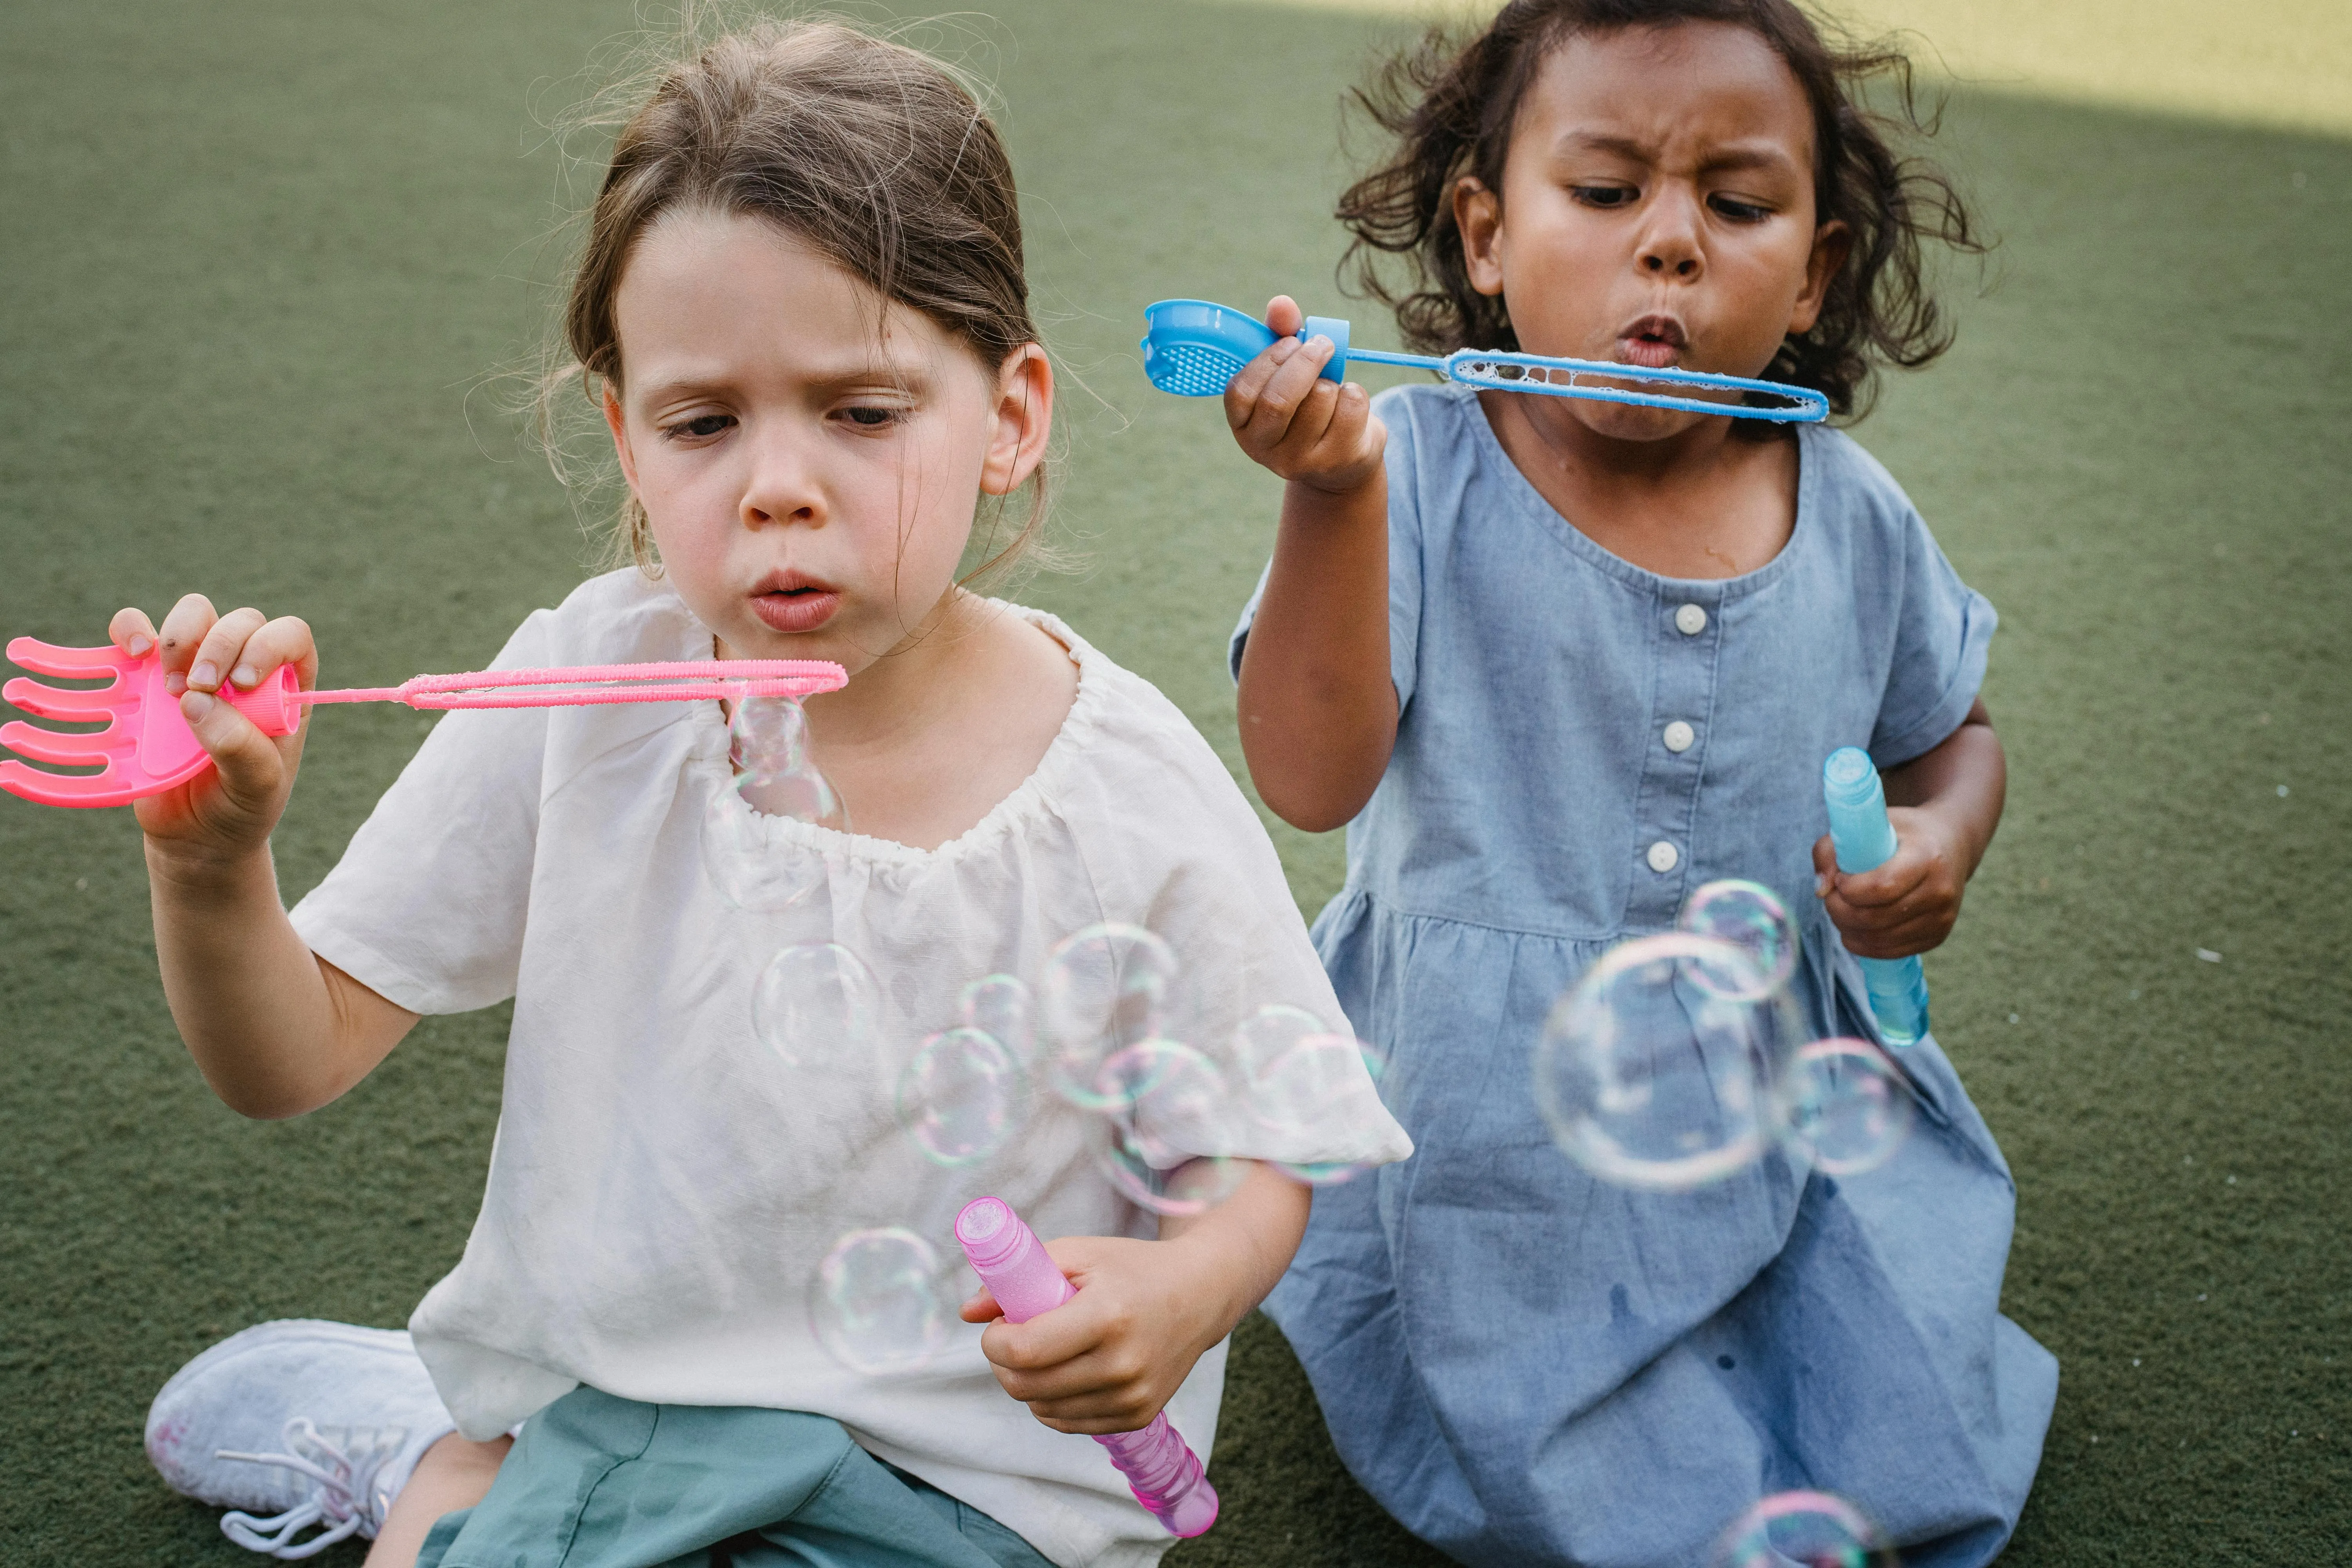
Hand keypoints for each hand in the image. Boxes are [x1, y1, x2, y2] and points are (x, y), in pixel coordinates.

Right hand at [112, 594, 315, 864]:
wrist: (195, 838)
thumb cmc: (239, 808)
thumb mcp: (257, 788)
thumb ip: (242, 749)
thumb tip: (199, 704)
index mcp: (285, 690)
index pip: (290, 636)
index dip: (267, 646)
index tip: (241, 684)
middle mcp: (244, 670)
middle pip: (240, 622)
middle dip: (218, 647)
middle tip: (198, 691)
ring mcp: (196, 669)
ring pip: (194, 614)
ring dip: (180, 638)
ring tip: (172, 690)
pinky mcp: (148, 677)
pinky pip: (136, 630)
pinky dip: (131, 629)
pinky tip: (135, 654)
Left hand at [961, 1234, 1230, 1435]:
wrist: (1199, 1295)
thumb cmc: (1131, 1269)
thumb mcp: (1077, 1254)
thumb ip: (1017, 1278)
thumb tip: (968, 1312)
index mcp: (1107, 1316)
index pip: (1025, 1351)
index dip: (995, 1341)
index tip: (999, 1324)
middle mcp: (1123, 1364)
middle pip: (1027, 1387)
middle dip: (1003, 1364)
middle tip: (1014, 1337)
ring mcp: (1132, 1396)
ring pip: (1043, 1409)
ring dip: (1027, 1383)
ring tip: (1045, 1350)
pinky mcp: (1137, 1416)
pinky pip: (1068, 1422)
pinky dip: (1053, 1401)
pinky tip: (1066, 1370)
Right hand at [1223, 295, 1384, 494]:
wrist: (1342, 461)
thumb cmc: (1309, 406)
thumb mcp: (1290, 372)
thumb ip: (1281, 334)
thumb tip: (1281, 304)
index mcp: (1244, 426)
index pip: (1241, 391)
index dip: (1268, 360)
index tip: (1292, 342)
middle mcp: (1264, 449)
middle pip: (1278, 400)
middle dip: (1305, 362)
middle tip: (1322, 345)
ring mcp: (1300, 461)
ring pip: (1319, 398)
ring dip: (1332, 380)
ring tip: (1331, 388)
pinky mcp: (1337, 460)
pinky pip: (1350, 407)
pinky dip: (1355, 393)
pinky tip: (1348, 403)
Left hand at [1811, 805, 1967, 958]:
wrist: (1951, 846)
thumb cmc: (1902, 834)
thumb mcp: (1867, 826)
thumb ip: (1830, 850)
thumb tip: (1820, 890)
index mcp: (1927, 857)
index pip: (1881, 887)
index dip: (1848, 889)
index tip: (1840, 879)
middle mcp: (1940, 891)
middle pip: (1874, 918)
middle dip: (1839, 911)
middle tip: (1831, 897)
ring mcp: (1941, 918)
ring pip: (1878, 940)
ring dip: (1847, 929)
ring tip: (1841, 909)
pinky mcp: (1936, 937)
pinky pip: (1889, 952)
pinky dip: (1863, 944)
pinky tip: (1855, 927)